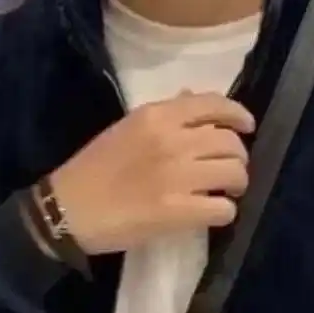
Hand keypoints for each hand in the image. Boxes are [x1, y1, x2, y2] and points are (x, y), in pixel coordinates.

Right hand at [48, 92, 254, 254]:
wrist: (67, 209)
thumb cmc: (92, 169)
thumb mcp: (126, 128)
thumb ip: (163, 117)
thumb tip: (193, 99)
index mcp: (158, 115)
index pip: (215, 105)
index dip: (238, 116)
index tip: (246, 127)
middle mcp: (173, 140)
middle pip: (230, 143)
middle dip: (237, 158)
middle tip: (229, 172)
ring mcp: (177, 177)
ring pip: (234, 174)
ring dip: (235, 185)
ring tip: (225, 193)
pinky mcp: (177, 211)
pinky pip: (223, 209)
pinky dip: (224, 212)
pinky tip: (213, 213)